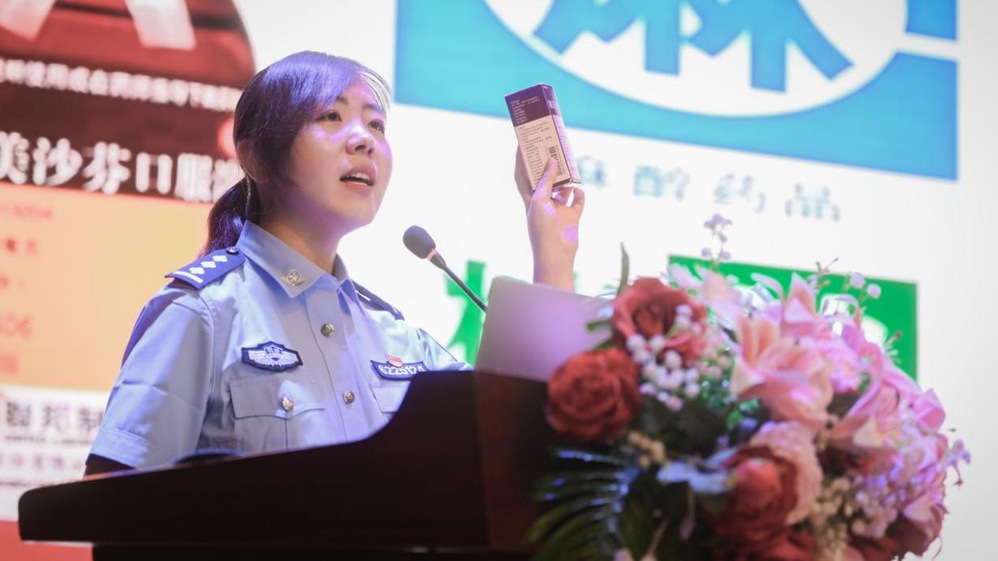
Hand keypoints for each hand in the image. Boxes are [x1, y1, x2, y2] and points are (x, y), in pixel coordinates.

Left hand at [514, 150, 584, 290]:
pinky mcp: (571, 217)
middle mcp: (543, 203)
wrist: (556, 254)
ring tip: (569, 163)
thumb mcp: (539, 200)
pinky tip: (579, 188)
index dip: (520, 160)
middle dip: (547, 165)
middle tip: (551, 147)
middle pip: (544, 179)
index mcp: (530, 199)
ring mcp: (558, 210)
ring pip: (563, 189)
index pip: (522, 175)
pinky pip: (577, 202)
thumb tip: (551, 160)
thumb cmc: (541, 229)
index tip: (523, 143)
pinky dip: (579, 194)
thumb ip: (545, 180)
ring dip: (566, 178)